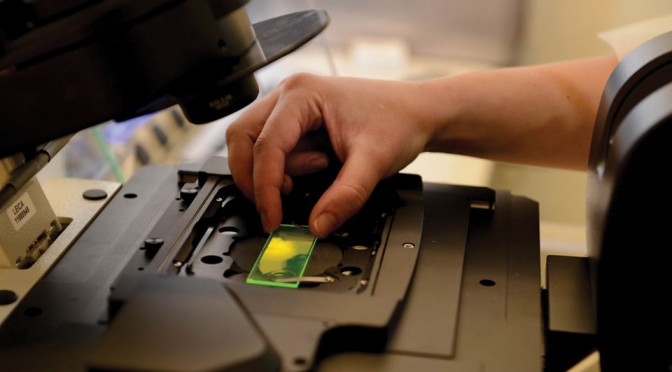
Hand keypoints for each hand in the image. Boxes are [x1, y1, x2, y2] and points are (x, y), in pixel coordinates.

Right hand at [225, 73, 434, 236]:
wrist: (417, 113)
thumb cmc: (398, 121)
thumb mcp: (373, 162)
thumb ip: (345, 196)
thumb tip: (317, 225)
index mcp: (303, 94)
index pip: (266, 145)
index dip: (265, 187)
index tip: (272, 218)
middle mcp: (289, 94)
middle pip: (242, 137)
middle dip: (252, 177)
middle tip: (272, 206)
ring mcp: (289, 106)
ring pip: (251, 142)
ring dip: (273, 171)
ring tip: (317, 171)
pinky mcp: (295, 121)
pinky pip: (271, 147)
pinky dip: (284, 167)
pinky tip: (317, 165)